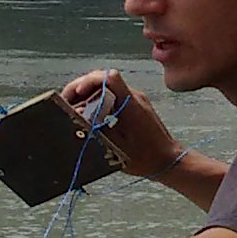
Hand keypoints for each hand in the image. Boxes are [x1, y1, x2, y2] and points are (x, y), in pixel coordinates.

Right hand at [61, 66, 182, 183]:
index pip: (109, 77)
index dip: (89, 81)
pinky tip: (91, 114)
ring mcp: (137, 100)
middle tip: (68, 102)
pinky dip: (100, 100)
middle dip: (83, 87)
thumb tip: (76, 114)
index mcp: (131, 104)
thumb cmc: (144, 158)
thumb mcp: (115, 147)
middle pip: (105, 79)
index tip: (77, 94)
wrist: (168, 161)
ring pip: (109, 86)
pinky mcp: (137, 106)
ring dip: (90, 94)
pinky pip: (115, 95)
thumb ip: (95, 128)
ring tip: (75, 108)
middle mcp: (135, 97)